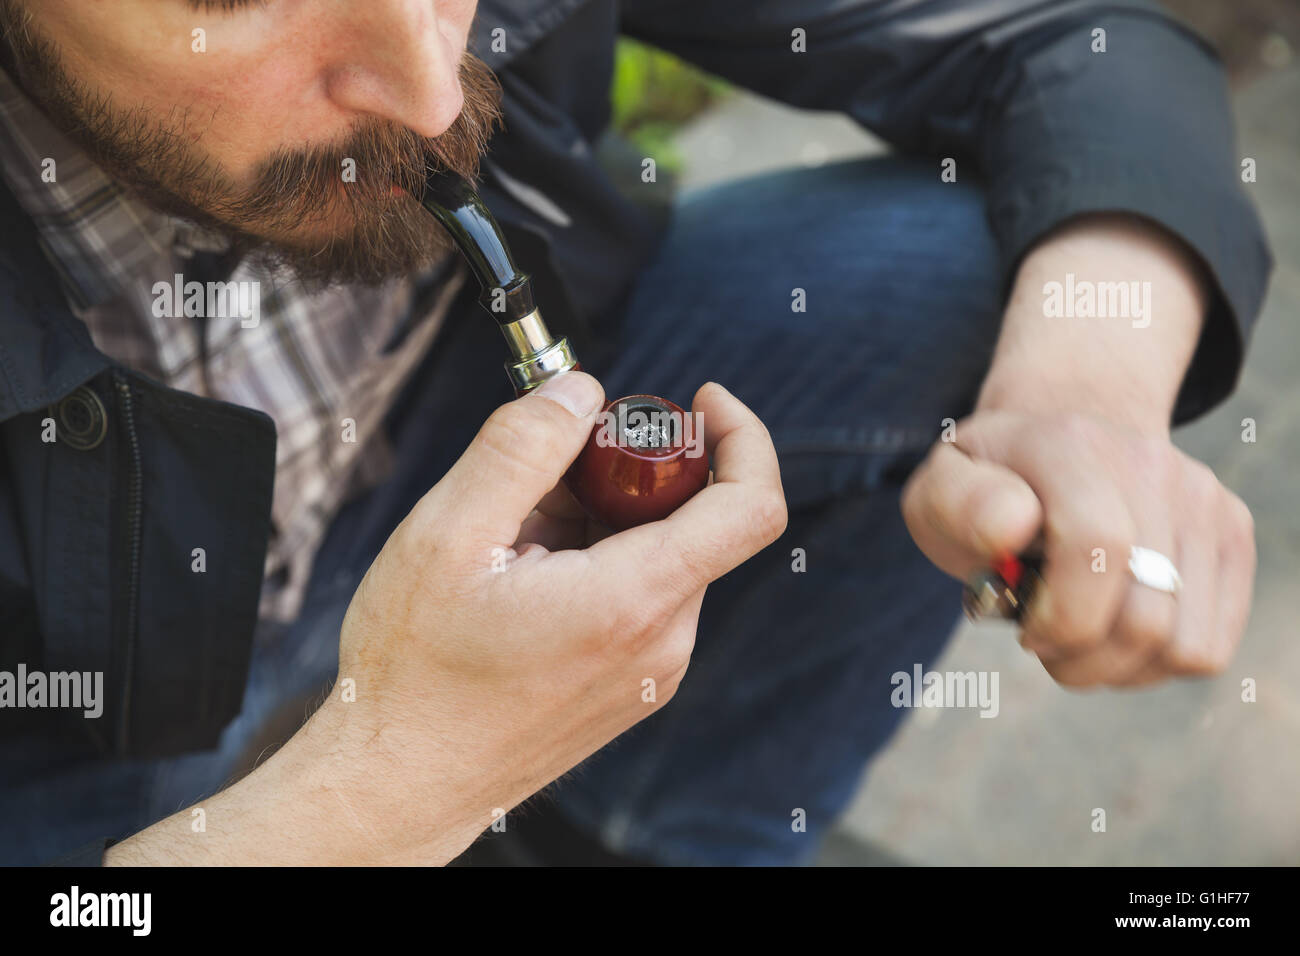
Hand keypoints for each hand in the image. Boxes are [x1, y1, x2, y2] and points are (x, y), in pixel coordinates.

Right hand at [106, 371, 784, 865]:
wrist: (399, 785)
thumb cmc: (414, 674)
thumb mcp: (449, 536)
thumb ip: (521, 448)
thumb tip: (580, 391)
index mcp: (633, 601)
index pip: (751, 505)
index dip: (742, 435)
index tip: (698, 400)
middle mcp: (661, 642)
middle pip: (689, 519)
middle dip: (623, 475)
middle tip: (538, 480)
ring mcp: (649, 671)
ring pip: (656, 555)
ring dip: (597, 522)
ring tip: (511, 544)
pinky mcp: (629, 687)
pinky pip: (637, 596)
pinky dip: (593, 563)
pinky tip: (521, 579)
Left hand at [901, 408, 1254, 687]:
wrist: (1055, 441)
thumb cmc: (987, 488)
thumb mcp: (940, 489)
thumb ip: (959, 505)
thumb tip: (1014, 526)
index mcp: (1069, 446)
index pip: (1099, 547)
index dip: (1061, 618)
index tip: (1024, 629)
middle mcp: (1149, 464)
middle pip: (1145, 618)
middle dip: (1080, 658)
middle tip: (1041, 638)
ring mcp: (1201, 497)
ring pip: (1183, 646)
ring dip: (1118, 666)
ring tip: (1078, 631)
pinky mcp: (1231, 532)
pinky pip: (1210, 647)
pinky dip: (1156, 664)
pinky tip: (1115, 631)